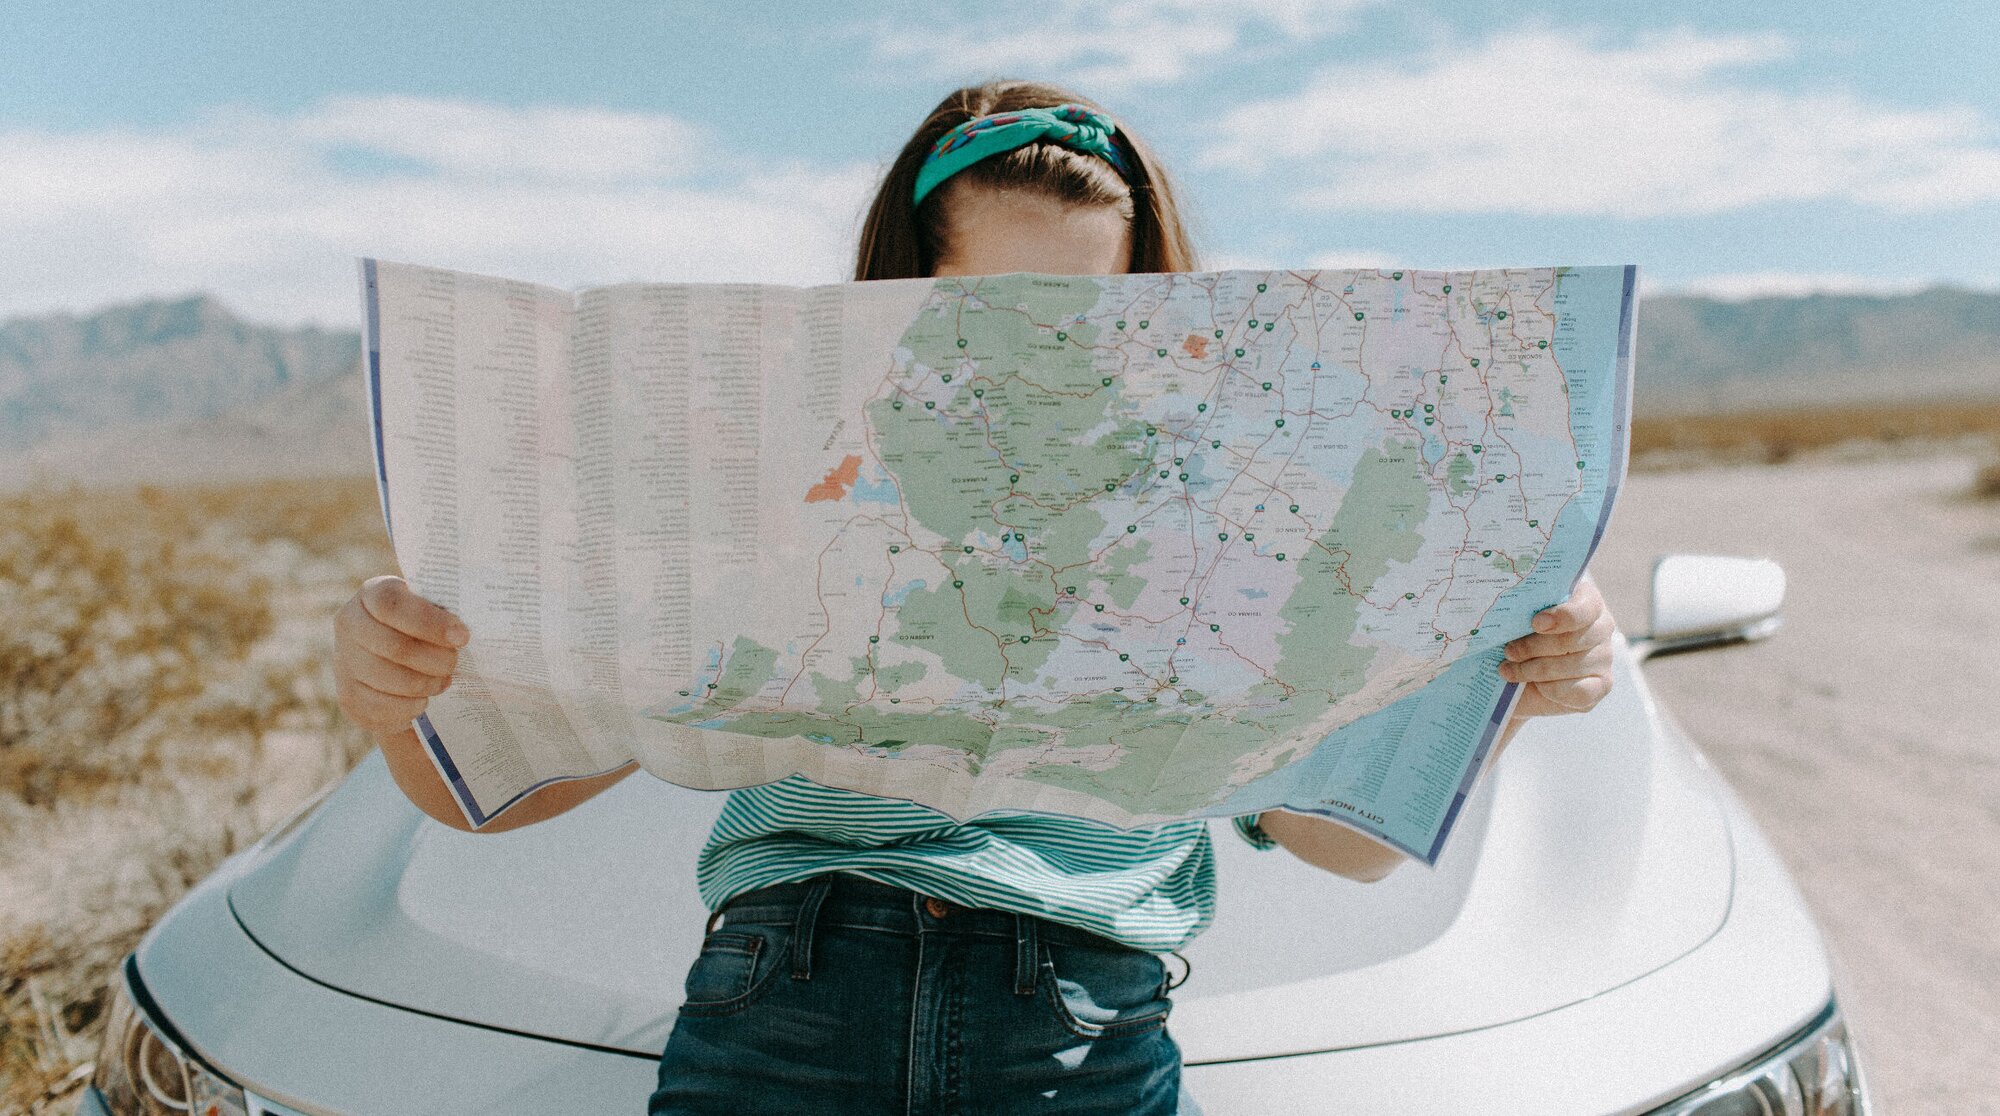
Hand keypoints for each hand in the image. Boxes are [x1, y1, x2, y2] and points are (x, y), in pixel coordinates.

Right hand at [333, 575, 469, 737]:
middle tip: (454, 663)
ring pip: (390, 680)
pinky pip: (383, 707)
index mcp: (373, 593)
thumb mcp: (431, 608)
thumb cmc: (423, 627)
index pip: (393, 605)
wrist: (394, 658)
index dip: (429, 622)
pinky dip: (410, 706)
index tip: (462, 636)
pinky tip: (423, 699)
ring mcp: (344, 661)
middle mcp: (350, 624)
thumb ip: (445, 610)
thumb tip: (464, 633)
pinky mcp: (348, 696)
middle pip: (395, 647)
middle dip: (435, 659)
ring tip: (443, 680)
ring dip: (426, 684)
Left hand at [1499, 573, 1614, 719]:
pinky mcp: (1602, 684)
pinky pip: (1581, 692)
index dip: (1562, 617)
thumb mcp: (1518, 613)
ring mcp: (1604, 656)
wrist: (1520, 668)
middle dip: (1532, 647)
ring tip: (1509, 670)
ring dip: (1533, 670)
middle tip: (1508, 651)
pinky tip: (1535, 685)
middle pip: (1570, 640)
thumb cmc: (1519, 632)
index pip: (1584, 608)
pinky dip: (1552, 690)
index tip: (1536, 623)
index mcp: (1585, 598)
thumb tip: (1512, 610)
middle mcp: (1601, 625)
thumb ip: (1522, 606)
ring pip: (1570, 667)